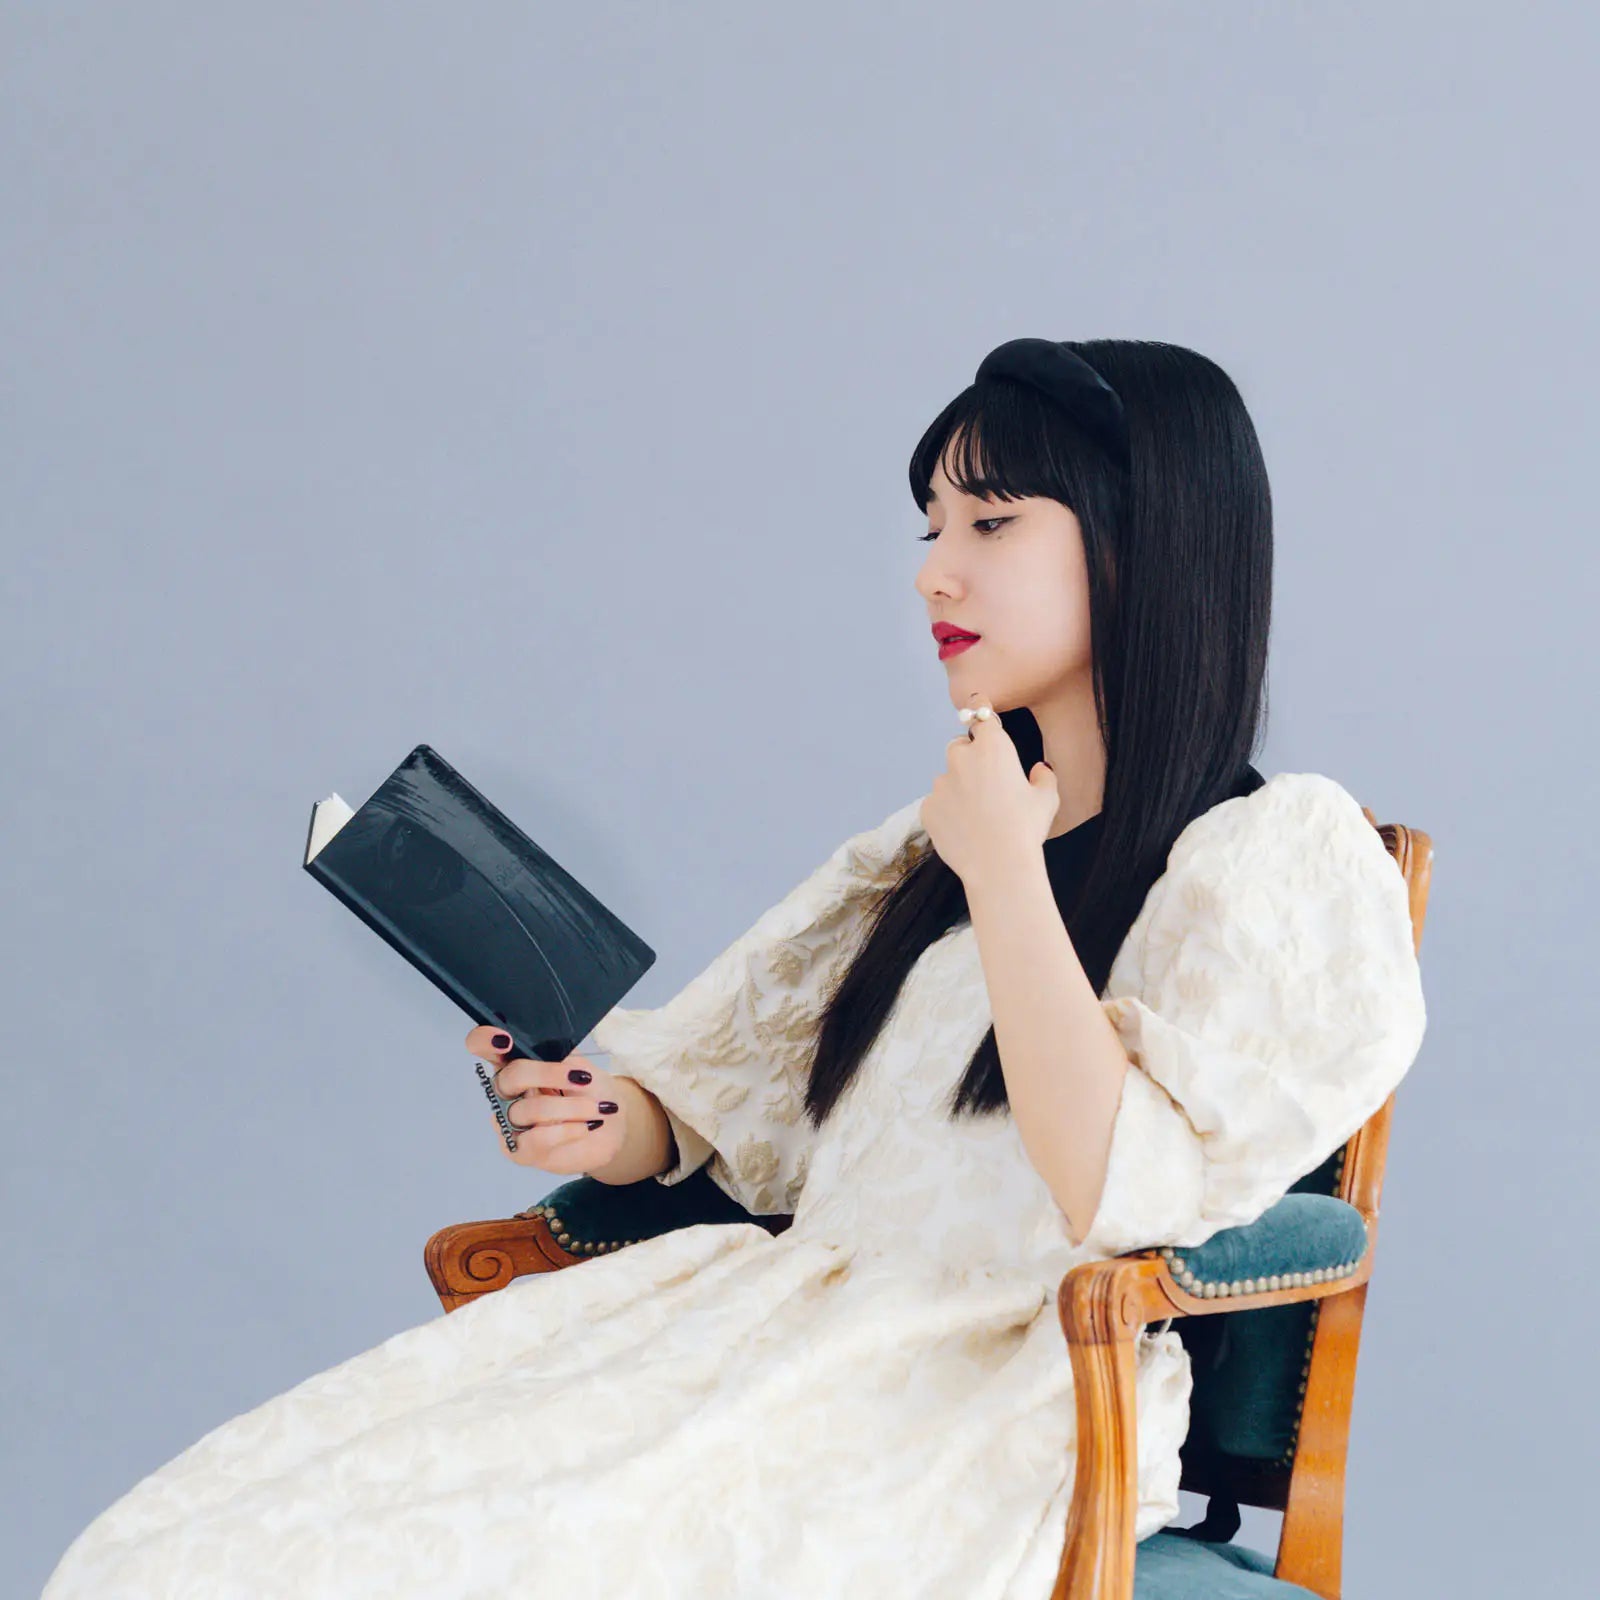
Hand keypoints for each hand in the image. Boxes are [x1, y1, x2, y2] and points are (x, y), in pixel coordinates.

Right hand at [463, 1025, 630, 1173]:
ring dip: (571, 1107)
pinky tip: (587, 1126)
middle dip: (548, 1074)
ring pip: (530, 1109)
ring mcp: (509, 1123)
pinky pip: (538, 1138)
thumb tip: (551, 1050)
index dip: (484, 1040)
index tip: (505, 1040)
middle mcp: (505, 1093)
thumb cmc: (589, 1091)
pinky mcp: (521, 1151)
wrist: (611, 1124)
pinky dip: (568, 1129)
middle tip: (582, 1079)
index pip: (483, 1046)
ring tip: (596, 1108)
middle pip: (509, 1077)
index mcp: (514, 1063)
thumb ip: (558, 1055)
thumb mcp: (579, 1064)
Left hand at [918, 698, 1056, 883]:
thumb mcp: (1047, 799)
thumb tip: (1039, 770)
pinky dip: (947, 810)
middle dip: (970, 758)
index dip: (981, 709)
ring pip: (947, 777)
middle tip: (987, 785)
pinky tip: (964, 829)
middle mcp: (962, 758)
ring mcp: (940, 783)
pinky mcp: (927, 807)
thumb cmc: (1026, 829)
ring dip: (958, 787)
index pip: (982, 716)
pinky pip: (937, 802)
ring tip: (977, 816)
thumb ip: (1043, 776)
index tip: (977, 702)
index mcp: (993, 748)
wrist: (998, 866)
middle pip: (959, 747)